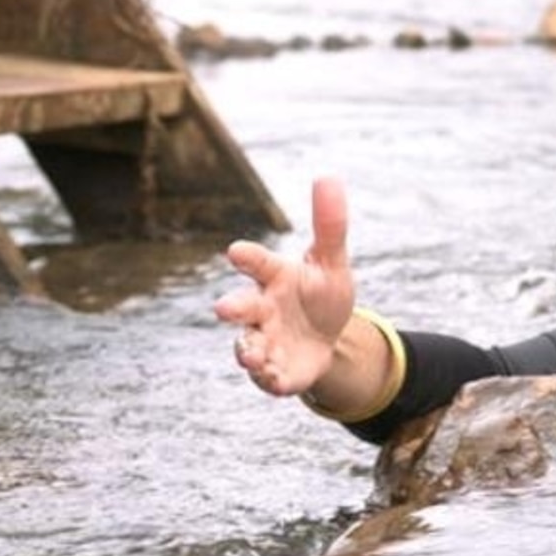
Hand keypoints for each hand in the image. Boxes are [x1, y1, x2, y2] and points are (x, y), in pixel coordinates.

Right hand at [216, 177, 355, 397]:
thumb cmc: (321, 294)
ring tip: (250, 354)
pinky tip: (274, 376)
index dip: (248, 257)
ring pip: (248, 346)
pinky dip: (269, 378)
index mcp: (275, 278)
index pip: (259, 263)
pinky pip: (269, 377)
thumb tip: (328, 177)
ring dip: (247, 350)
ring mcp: (265, 341)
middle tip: (223, 307)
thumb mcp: (332, 262)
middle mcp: (262, 309)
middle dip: (233, 307)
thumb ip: (330, 225)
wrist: (329, 340)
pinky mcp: (276, 372)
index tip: (236, 251)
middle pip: (243, 306)